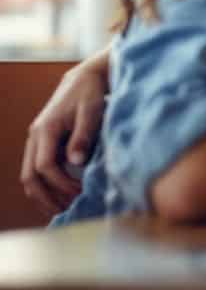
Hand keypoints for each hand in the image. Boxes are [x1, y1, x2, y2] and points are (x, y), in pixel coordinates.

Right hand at [21, 53, 110, 213]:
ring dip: (43, 195)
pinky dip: (46, 185)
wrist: (85, 78)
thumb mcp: (92, 111)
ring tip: (63, 210)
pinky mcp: (44, 143)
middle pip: (30, 176)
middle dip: (46, 197)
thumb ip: (84, 135)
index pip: (45, 166)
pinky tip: (61, 196)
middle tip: (67, 212)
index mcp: (45, 129)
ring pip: (30, 175)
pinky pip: (38, 169)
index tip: (81, 192)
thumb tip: (76, 162)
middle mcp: (36, 136)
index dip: (61, 183)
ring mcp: (37, 140)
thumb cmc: (91, 93)